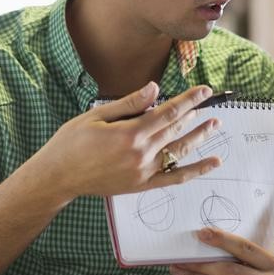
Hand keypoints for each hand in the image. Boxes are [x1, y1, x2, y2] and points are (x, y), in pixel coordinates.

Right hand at [32, 83, 222, 200]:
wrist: (58, 177)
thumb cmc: (71, 142)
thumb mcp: (96, 115)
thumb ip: (129, 103)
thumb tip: (154, 89)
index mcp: (130, 133)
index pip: (168, 112)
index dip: (189, 100)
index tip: (204, 90)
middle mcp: (140, 154)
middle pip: (175, 130)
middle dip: (195, 114)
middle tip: (210, 103)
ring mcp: (143, 172)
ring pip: (179, 151)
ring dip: (200, 137)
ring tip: (214, 125)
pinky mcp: (142, 185)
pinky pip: (175, 179)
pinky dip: (196, 171)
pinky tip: (212, 163)